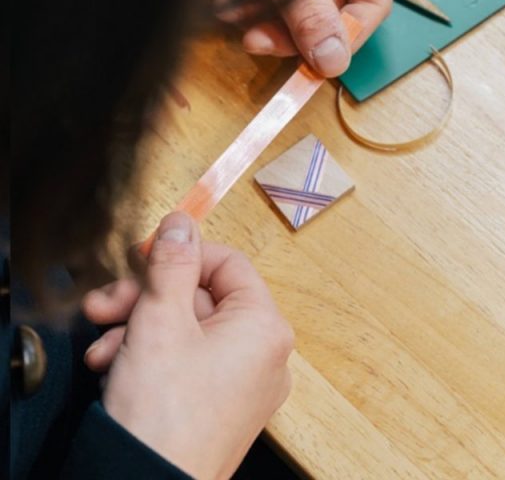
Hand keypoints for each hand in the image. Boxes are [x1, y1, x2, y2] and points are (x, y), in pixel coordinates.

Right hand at [81, 213, 293, 479]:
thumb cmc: (163, 416)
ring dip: (139, 332)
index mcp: (265, 327)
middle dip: (146, 300)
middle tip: (105, 306)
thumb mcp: (159, 322)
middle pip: (203, 300)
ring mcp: (245, 386)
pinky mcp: (221, 410)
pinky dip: (152, 362)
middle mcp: (265, 355)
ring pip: (189, 334)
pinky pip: (189, 366)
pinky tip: (116, 371)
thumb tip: (183, 224)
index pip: (228, 264)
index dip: (181, 255)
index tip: (141, 257)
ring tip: (104, 349)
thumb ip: (171, 265)